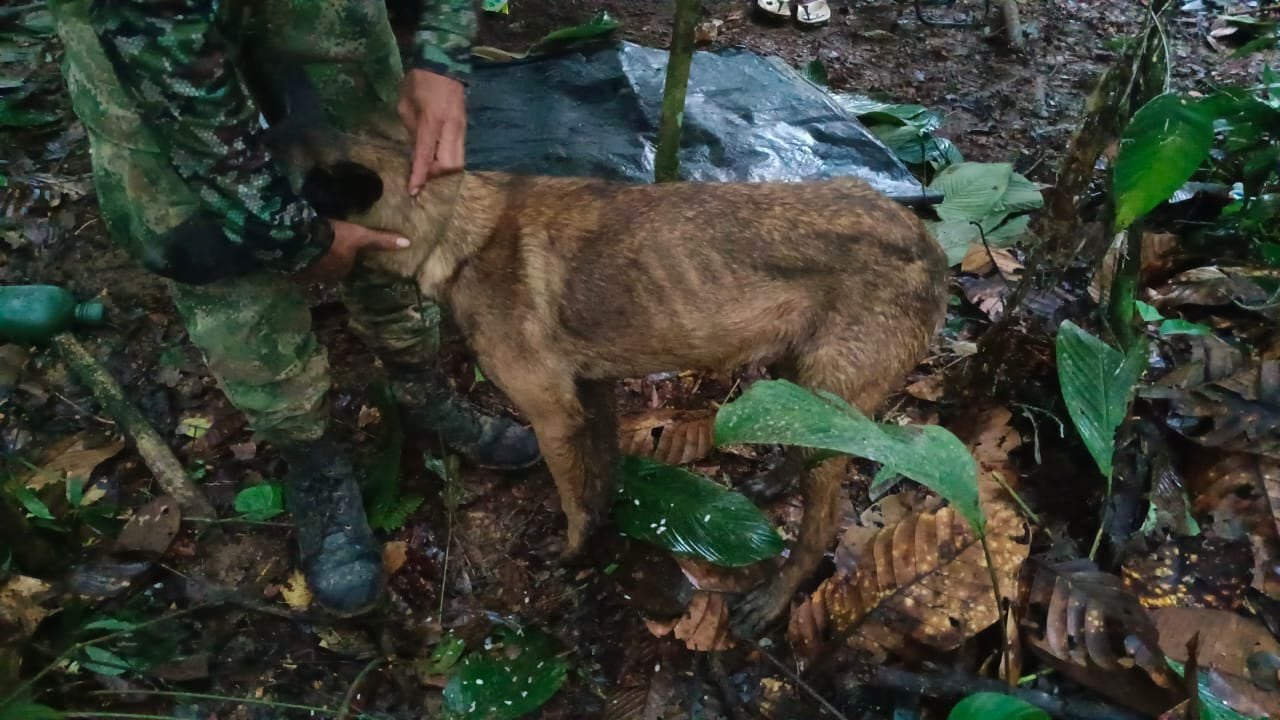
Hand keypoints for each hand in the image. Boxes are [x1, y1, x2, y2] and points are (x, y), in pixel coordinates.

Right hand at [296, 219, 409, 282]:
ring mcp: (308, 275)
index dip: (344, 254)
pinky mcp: (292, 272)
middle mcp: (327, 277)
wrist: (300, 239)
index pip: (347, 263)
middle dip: (328, 259)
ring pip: (313, 268)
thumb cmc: (334, 238)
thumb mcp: (359, 236)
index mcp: (343, 268)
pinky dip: (297, 261)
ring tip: (307, 246)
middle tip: (324, 243)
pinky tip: (293, 251)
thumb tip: (408, 244)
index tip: (340, 243)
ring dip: (312, 260)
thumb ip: (381, 240)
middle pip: (330, 268)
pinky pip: (296, 268)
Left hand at [397, 69, 466, 195]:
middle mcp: (451, 128)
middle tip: (422, 172)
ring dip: (443, 169)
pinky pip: (459, 152)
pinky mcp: (465, 128)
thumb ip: (410, 130)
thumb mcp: (405, 105)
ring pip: (458, 162)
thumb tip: (415, 151)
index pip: (425, 155)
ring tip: (429, 165)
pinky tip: (437, 157)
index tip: (413, 191)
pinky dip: (447, 159)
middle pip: (450, 165)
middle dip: (435, 174)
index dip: (419, 175)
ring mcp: (461, 129)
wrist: (443, 64)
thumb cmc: (418, 81)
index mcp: (432, 120)